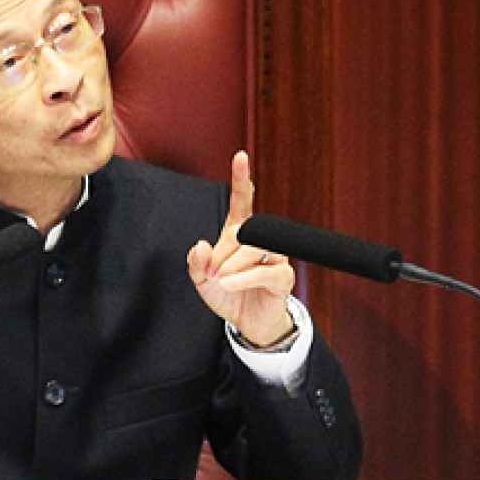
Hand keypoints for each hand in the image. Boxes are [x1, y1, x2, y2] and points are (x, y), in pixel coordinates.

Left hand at [187, 151, 295, 344]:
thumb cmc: (227, 295)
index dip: (241, 179)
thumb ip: (196, 263)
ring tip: (223, 281)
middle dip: (224, 253)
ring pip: (256, 248)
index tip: (240, 157)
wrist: (246, 323)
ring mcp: (274, 257)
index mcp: (238, 234)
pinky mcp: (283, 276)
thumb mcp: (201, 280)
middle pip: (245, 231)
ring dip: (234, 266)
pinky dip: (244, 278)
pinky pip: (266, 270)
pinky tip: (231, 284)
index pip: (241, 201)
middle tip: (213, 273)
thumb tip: (201, 245)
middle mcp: (259, 241)